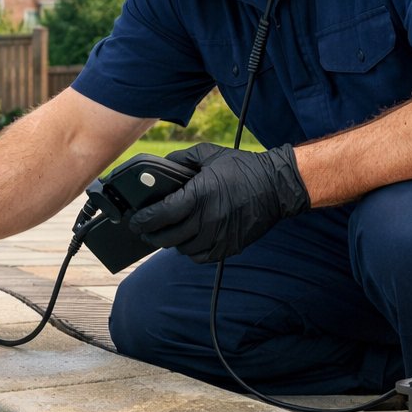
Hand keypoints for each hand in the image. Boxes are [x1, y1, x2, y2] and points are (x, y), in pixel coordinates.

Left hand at [128, 143, 309, 262]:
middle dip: (151, 235)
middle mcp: (208, 218)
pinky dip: (190, 251)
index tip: (135, 221)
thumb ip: (181, 159)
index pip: (161, 215)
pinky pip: (200, 257)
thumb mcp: (209, 154)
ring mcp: (219, 236)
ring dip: (171, 243)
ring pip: (182, 249)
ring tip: (167, 233)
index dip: (143, 221)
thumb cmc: (242, 168)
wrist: (277, 186)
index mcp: (199, 195)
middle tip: (145, 230)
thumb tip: (159, 167)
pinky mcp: (229, 247)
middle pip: (167, 237)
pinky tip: (188, 241)